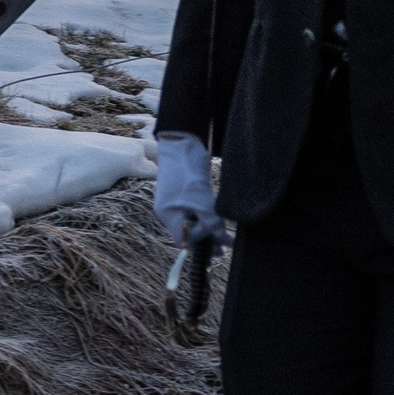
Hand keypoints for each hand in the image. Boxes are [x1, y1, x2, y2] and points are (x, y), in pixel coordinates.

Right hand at [154, 132, 227, 248]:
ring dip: (209, 230)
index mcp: (169, 215)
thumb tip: (220, 238)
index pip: (183, 239)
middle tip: (222, 252)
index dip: (200, 243)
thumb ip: (209, 218)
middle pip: (188, 232)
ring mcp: (180, 201)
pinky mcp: (189, 192)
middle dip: (205, 241)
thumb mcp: (199, 197)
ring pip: (194, 221)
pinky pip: (198, 210)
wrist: (182, 142)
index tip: (219, 244)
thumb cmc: (186, 169)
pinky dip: (208, 217)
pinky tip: (220, 220)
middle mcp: (172, 211)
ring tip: (225, 241)